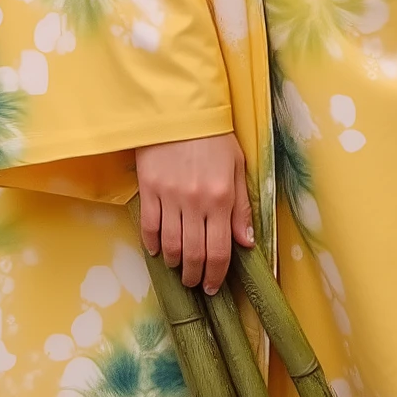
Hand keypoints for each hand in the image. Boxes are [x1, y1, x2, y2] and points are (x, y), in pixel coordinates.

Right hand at [136, 134, 253, 294]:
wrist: (181, 110)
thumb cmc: (215, 137)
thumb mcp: (238, 166)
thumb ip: (242, 206)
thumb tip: (247, 242)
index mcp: (222, 197)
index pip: (220, 250)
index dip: (217, 274)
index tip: (213, 286)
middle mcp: (196, 202)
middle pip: (194, 254)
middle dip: (195, 276)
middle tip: (195, 283)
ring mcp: (170, 197)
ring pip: (171, 246)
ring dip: (175, 264)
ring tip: (179, 268)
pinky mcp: (149, 190)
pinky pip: (149, 227)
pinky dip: (153, 245)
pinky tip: (158, 251)